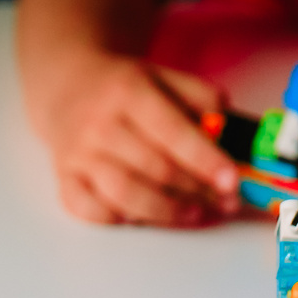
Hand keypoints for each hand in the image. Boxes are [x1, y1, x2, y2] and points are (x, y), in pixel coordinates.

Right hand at [29, 52, 241, 226]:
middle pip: (155, 169)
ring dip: (168, 212)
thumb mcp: (163, 77)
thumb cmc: (123, 90)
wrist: (66, 87)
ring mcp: (78, 155)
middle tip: (225, 202)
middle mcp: (99, 123)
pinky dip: (119, 220)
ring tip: (195, 213)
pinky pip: (91, 212)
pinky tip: (142, 217)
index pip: (173, 132)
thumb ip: (200, 98)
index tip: (231, 181)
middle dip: (197, 191)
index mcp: (128, 91)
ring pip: (126, 196)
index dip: (205, 161)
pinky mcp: (65, 179)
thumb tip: (229, 128)